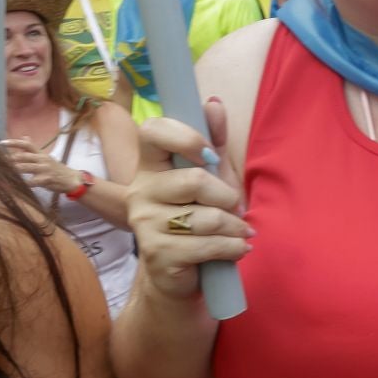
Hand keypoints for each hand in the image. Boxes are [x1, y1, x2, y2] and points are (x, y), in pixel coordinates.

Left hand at [0, 141, 79, 194]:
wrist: (71, 179)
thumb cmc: (55, 168)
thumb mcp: (45, 157)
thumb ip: (32, 149)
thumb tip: (23, 137)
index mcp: (40, 153)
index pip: (26, 144)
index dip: (13, 143)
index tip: (0, 143)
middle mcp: (42, 159)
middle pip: (23, 156)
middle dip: (10, 158)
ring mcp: (44, 169)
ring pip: (25, 168)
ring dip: (13, 169)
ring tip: (3, 171)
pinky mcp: (45, 180)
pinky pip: (30, 182)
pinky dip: (21, 184)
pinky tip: (14, 185)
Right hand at [126, 100, 252, 301]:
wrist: (182, 273)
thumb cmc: (200, 216)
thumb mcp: (214, 176)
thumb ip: (215, 140)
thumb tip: (213, 104)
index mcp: (149, 164)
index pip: (153, 130)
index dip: (187, 137)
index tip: (211, 155)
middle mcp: (140, 190)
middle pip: (195, 180)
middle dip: (226, 196)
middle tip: (233, 208)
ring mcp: (144, 223)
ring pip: (206, 217)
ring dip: (234, 226)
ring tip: (238, 232)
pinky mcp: (156, 253)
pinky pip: (207, 245)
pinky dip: (232, 247)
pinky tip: (236, 249)